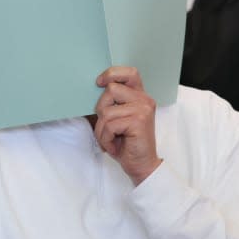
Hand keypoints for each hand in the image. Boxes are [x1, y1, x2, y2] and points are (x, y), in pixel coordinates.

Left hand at [93, 67, 161, 184]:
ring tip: (111, 138)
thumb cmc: (126, 142)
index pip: (129, 73)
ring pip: (106, 110)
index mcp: (139, 96)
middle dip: (101, 109)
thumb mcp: (117, 118)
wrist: (141, 165)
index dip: (111, 74)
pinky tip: (114, 145)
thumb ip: (112, 102)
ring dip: (102, 129)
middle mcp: (144, 100)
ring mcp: (142, 109)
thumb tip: (94, 88)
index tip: (99, 83)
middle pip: (110, 89)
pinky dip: (105, 138)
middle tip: (108, 126)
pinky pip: (109, 125)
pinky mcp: (138, 121)